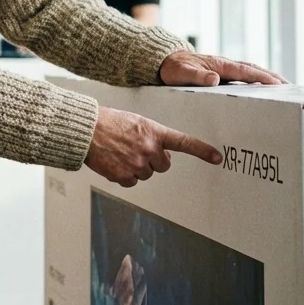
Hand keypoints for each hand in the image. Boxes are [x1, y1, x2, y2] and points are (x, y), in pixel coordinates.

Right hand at [85, 106, 221, 187]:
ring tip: (120, 153)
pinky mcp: (124, 176)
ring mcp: (137, 163)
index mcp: (153, 132)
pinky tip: (114, 162)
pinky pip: (132, 182)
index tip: (217, 157)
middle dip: (154, 160)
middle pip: (163, 165)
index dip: (202, 151)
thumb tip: (160, 155)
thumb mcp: (136, 122)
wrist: (86, 130)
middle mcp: (149, 149)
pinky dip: (124, 175)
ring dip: (137, 167)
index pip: (183, 142)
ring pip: (147, 174)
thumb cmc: (109, 122)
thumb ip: (152, 136)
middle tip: (136, 149)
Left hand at [159, 51, 287, 86]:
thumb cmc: (172, 68)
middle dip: (272, 76)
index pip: (246, 71)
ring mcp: (224, 67)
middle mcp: (225, 64)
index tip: (279, 84)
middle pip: (253, 69)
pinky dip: (255, 78)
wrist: (164, 61)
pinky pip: (243, 74)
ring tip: (282, 86)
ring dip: (266, 77)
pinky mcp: (221, 72)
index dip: (263, 77)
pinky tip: (260, 87)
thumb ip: (197, 77)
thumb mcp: (182, 73)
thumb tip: (215, 79)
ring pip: (250, 70)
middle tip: (290, 86)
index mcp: (219, 65)